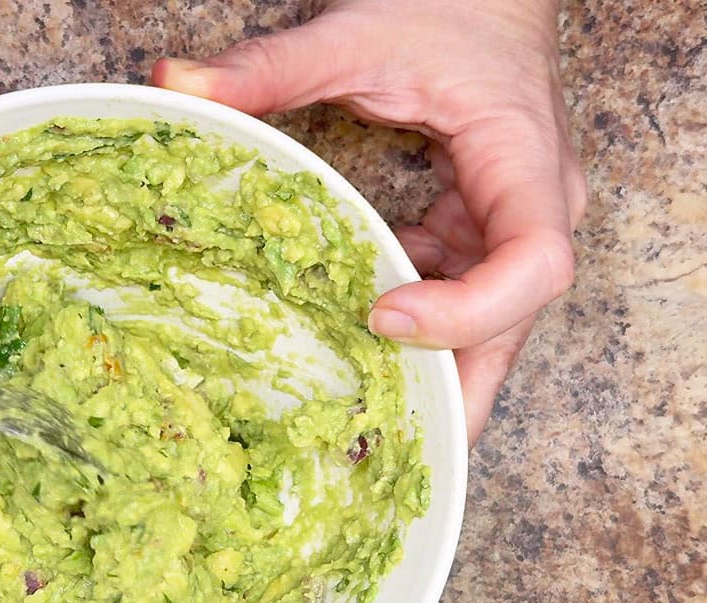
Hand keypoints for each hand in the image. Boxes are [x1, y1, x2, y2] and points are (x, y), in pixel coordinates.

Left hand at [152, 0, 586, 444]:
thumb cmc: (447, 10)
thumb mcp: (360, 33)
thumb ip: (272, 65)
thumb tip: (176, 82)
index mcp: (528, 166)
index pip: (534, 265)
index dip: (467, 312)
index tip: (382, 316)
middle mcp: (535, 212)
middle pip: (512, 327)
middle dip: (450, 394)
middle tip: (369, 450)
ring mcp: (508, 231)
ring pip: (489, 333)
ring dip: (427, 382)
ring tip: (354, 433)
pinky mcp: (479, 237)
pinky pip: (457, 308)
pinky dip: (411, 342)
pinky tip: (350, 363)